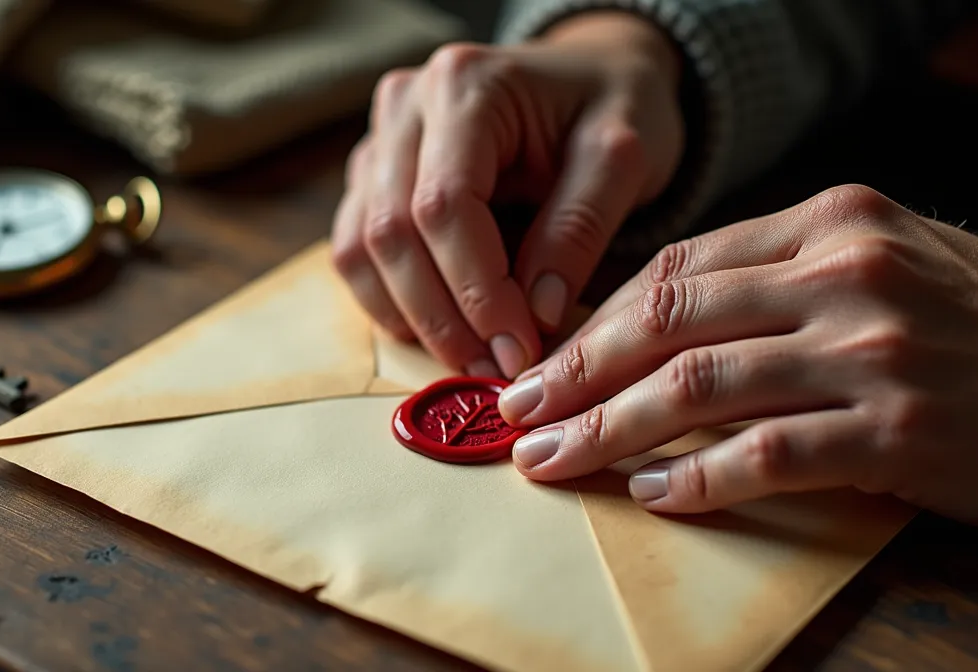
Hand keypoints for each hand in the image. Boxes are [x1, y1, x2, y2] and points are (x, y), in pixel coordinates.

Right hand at [331, 12, 684, 377]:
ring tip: (473, 359)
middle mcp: (404, 106)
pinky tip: (444, 331)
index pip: (444, 205)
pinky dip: (393, 302)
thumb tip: (536, 315)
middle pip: (391, 232)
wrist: (592, 72)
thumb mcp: (621, 155)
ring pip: (361, 248)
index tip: (520, 347)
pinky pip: (355, 252)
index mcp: (464, 85)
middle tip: (496, 369)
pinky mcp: (371, 177)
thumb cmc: (613, 103)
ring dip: (412, 317)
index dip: (476, 289)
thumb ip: (578, 227)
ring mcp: (378, 141)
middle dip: (443, 315)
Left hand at [498, 184, 977, 532]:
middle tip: (516, 413)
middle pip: (669, 319)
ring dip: (608, 428)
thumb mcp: (888, 262)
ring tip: (553, 459)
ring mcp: (872, 351)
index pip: (677, 265)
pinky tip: (657, 494)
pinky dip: (700, 479)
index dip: (596, 319)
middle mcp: (844, 273)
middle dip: (576, 371)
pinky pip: (766, 455)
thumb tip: (657, 323)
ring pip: (698, 386)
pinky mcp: (896, 433)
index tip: (545, 359)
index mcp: (831, 221)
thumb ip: (779, 278)